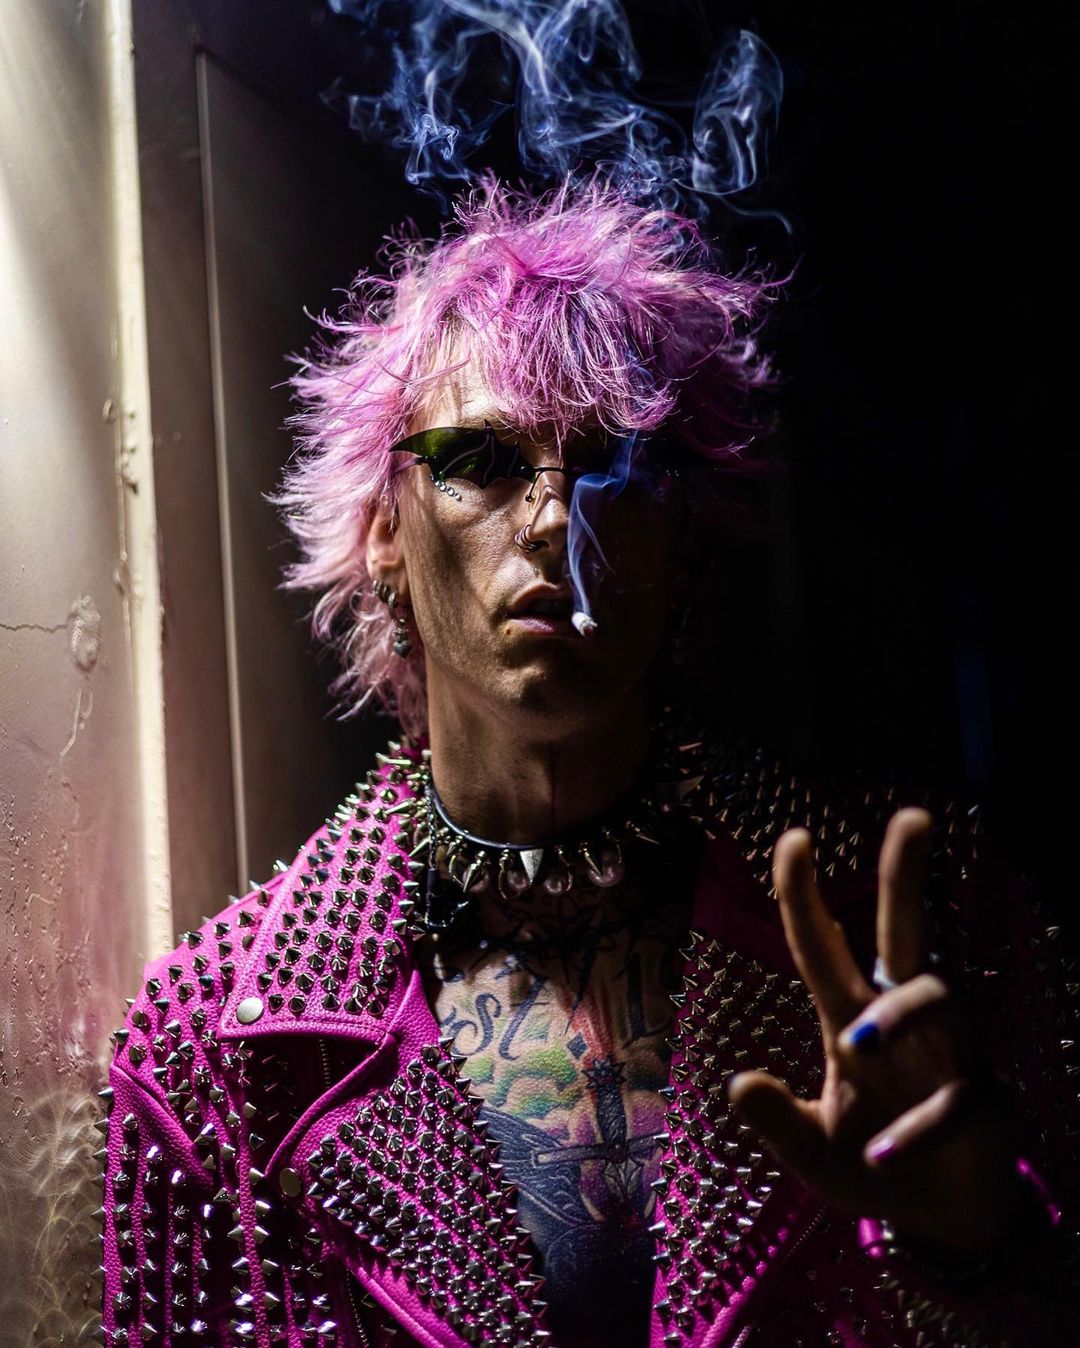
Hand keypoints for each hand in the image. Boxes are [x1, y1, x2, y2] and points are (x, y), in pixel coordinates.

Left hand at [727, 808, 1019, 1252]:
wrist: (939, 1224)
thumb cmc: (869, 1162)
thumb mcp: (809, 1150)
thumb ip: (776, 1121)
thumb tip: (739, 1084)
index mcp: (850, 1018)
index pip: (822, 946)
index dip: (804, 895)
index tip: (794, 837)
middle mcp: (902, 1022)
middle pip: (907, 933)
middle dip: (907, 877)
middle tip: (912, 816)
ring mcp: (950, 1056)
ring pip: (939, 997)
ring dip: (898, 1012)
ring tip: (853, 1044)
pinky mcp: (987, 1105)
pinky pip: (962, 1097)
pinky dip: (922, 1124)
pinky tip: (884, 1153)